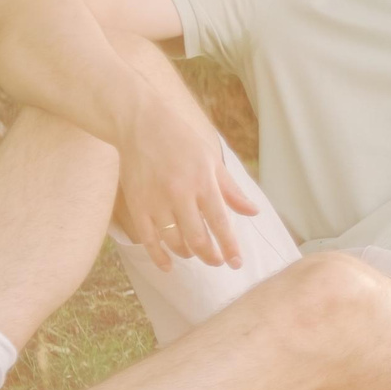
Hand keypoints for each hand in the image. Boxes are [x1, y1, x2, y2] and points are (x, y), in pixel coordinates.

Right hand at [115, 95, 259, 271]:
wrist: (142, 123)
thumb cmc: (182, 141)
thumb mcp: (212, 160)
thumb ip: (231, 190)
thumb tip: (253, 212)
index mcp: (203, 182)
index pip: (221, 223)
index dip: (230, 247)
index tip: (236, 263)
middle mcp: (180, 194)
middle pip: (198, 238)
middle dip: (211, 256)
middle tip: (218, 262)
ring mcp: (156, 201)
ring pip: (174, 241)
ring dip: (188, 254)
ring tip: (197, 255)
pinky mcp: (137, 205)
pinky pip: (147, 239)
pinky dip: (158, 257)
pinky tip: (168, 266)